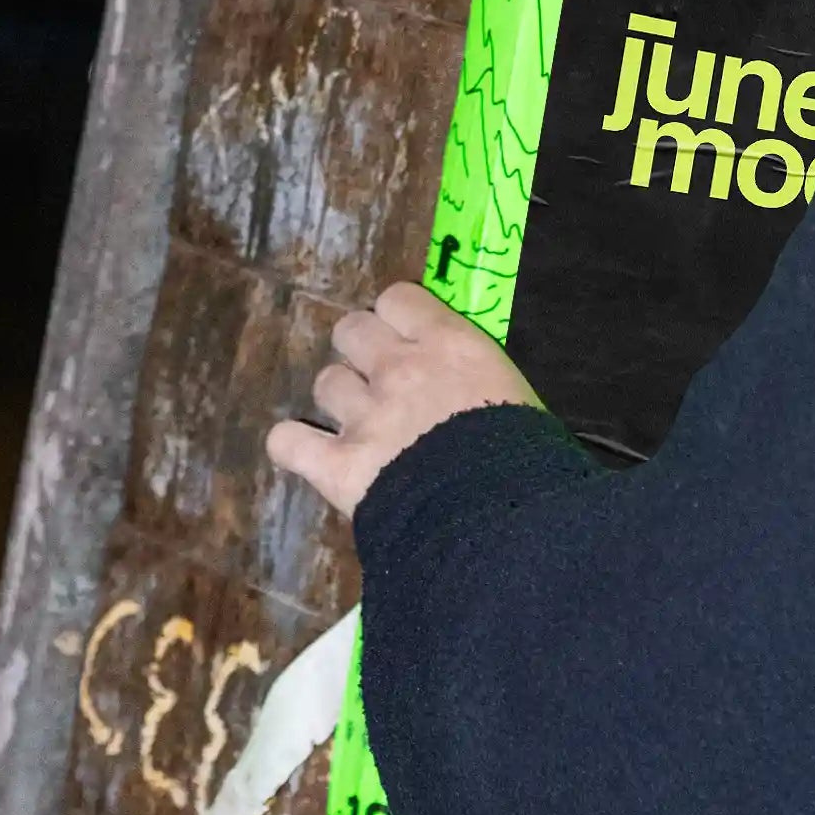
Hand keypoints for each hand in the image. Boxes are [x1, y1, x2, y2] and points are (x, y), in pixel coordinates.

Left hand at [266, 279, 540, 520]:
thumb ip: (480, 380)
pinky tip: (307, 453)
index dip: (397, 318)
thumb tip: (472, 390)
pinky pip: (288, 442)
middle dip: (362, 351)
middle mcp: (398, 368)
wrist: (497, 515)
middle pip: (351, 330)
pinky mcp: (337, 465)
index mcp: (447, 343)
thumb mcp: (517, 396)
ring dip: (340, 400)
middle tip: (382, 379)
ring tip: (360, 425)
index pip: (397, 299)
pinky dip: (293, 446)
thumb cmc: (526, 455)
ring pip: (325, 383)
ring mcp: (363, 416)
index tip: (408, 338)